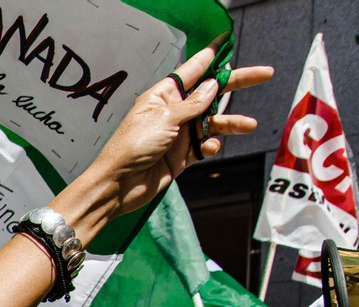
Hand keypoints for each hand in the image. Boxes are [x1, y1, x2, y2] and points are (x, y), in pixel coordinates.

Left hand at [77, 39, 271, 219]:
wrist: (119, 185)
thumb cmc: (132, 147)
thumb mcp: (164, 119)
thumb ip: (192, 104)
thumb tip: (213, 85)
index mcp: (163, 96)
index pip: (191, 70)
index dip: (211, 56)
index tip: (227, 42)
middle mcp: (173, 111)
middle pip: (211, 93)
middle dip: (236, 83)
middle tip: (265, 74)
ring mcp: (179, 133)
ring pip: (213, 122)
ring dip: (231, 123)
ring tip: (249, 125)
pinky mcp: (182, 155)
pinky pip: (204, 145)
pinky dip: (211, 146)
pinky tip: (209, 148)